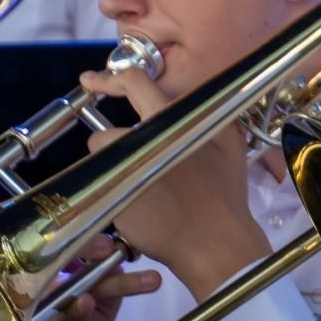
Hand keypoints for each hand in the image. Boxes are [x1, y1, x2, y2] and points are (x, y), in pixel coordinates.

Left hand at [79, 68, 272, 300]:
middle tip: (139, 163)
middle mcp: (145, 142)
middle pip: (106, 132)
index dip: (110, 79)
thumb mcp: (230, 144)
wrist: (215, 242)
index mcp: (173, 121)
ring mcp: (126, 172)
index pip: (135, 84)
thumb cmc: (225, 193)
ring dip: (114, 170)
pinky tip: (141, 207)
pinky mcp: (115, 200)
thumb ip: (209, 113)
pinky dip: (116, 194)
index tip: (90, 80)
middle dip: (116, 146)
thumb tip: (189, 97)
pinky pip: (104, 189)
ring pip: (101, 161)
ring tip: (140, 187)